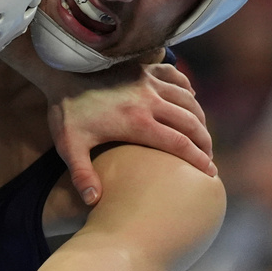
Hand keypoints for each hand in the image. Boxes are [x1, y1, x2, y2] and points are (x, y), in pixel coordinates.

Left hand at [46, 58, 215, 204]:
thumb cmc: (65, 110)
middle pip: (191, 123)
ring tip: (202, 134)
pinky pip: (175, 77)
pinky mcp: (143, 69)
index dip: (198, 159)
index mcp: (137, 122)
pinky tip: (190, 98)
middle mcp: (149, 101)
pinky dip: (187, 88)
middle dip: (205, 142)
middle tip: (209, 157)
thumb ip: (82, 174)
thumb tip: (94, 202)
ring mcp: (148, 82)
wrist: (61, 68)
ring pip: (188, 100)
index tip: (210, 173)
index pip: (179, 144)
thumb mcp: (69, 145)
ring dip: (199, 117)